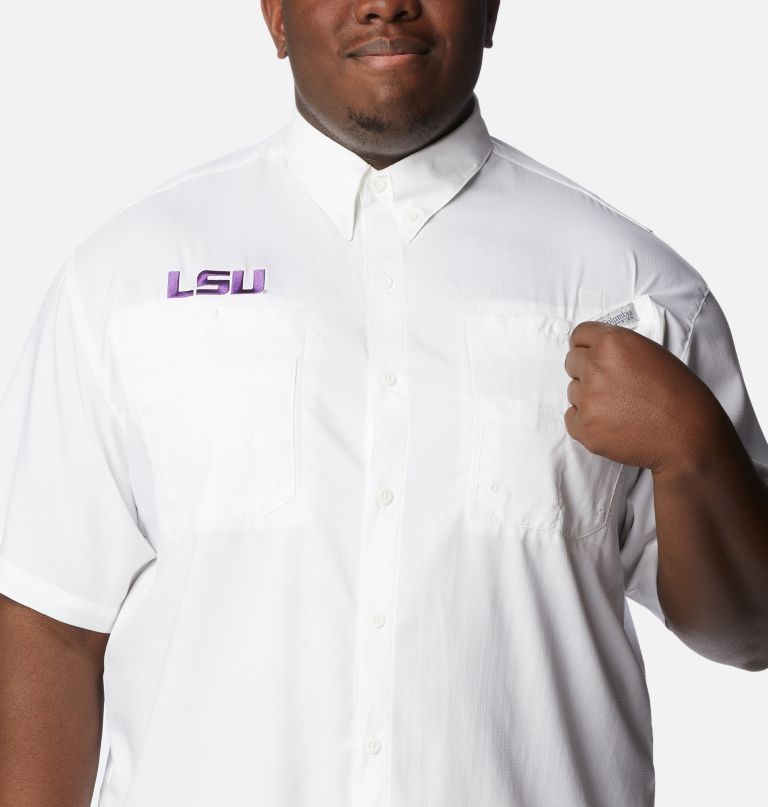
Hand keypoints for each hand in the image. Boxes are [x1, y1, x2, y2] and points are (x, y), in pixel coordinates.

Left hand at [563, 320, 725, 473]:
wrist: (689, 435)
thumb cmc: (678, 394)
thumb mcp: (651, 353)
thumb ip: (618, 348)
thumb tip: (593, 351)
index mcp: (613, 343)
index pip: (579, 335)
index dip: (587, 346)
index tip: (592, 355)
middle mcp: (596, 367)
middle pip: (572, 362)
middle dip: (587, 371)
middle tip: (612, 385)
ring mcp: (588, 398)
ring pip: (573, 391)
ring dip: (589, 397)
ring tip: (620, 407)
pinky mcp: (584, 426)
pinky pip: (571, 418)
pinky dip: (587, 422)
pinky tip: (612, 424)